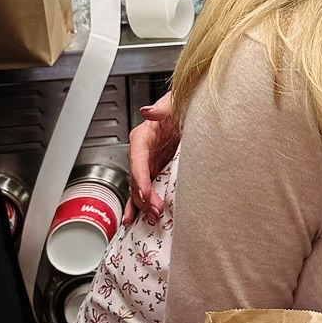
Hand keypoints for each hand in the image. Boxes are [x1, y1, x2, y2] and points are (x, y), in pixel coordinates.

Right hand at [126, 93, 179, 220]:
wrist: (188, 113)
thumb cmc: (180, 107)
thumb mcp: (174, 103)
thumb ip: (162, 108)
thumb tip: (148, 111)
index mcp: (142, 137)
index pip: (137, 160)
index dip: (140, 178)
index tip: (144, 193)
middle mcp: (142, 153)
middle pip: (137, 178)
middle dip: (143, 197)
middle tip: (156, 209)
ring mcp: (147, 164)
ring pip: (139, 188)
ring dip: (143, 204)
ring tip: (152, 217)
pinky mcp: (155, 172)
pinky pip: (144, 190)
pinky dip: (137, 205)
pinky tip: (133, 219)